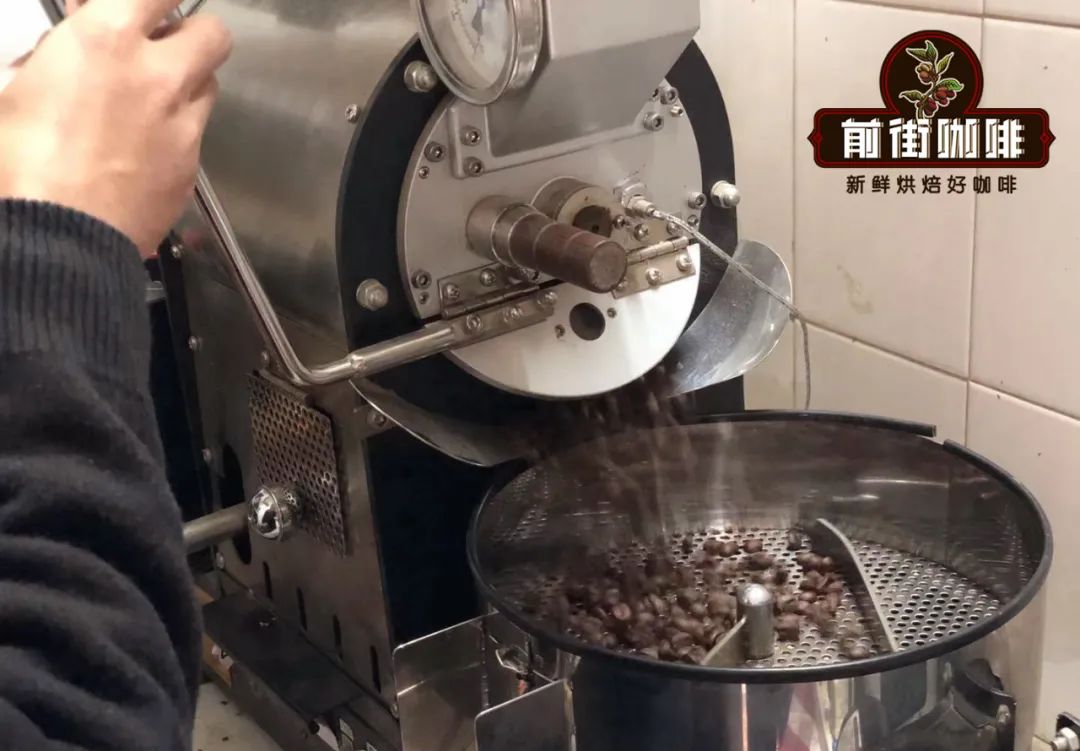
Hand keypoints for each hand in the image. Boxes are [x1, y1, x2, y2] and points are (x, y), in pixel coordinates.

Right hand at [0, 0, 230, 256]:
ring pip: (211, 84)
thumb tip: (69, 44)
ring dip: (189, 82)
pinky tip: (147, 148)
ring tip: (153, 97)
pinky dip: (179, 131)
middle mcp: (159, 76)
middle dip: (191, 32)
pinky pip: (198, 135)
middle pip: (213, 32)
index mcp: (108, 39)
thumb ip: (58, 55)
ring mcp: (183, 125)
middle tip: (161, 45)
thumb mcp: (15, 88)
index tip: (139, 6)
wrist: (56, 239)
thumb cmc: (17, 160)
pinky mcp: (191, 168)